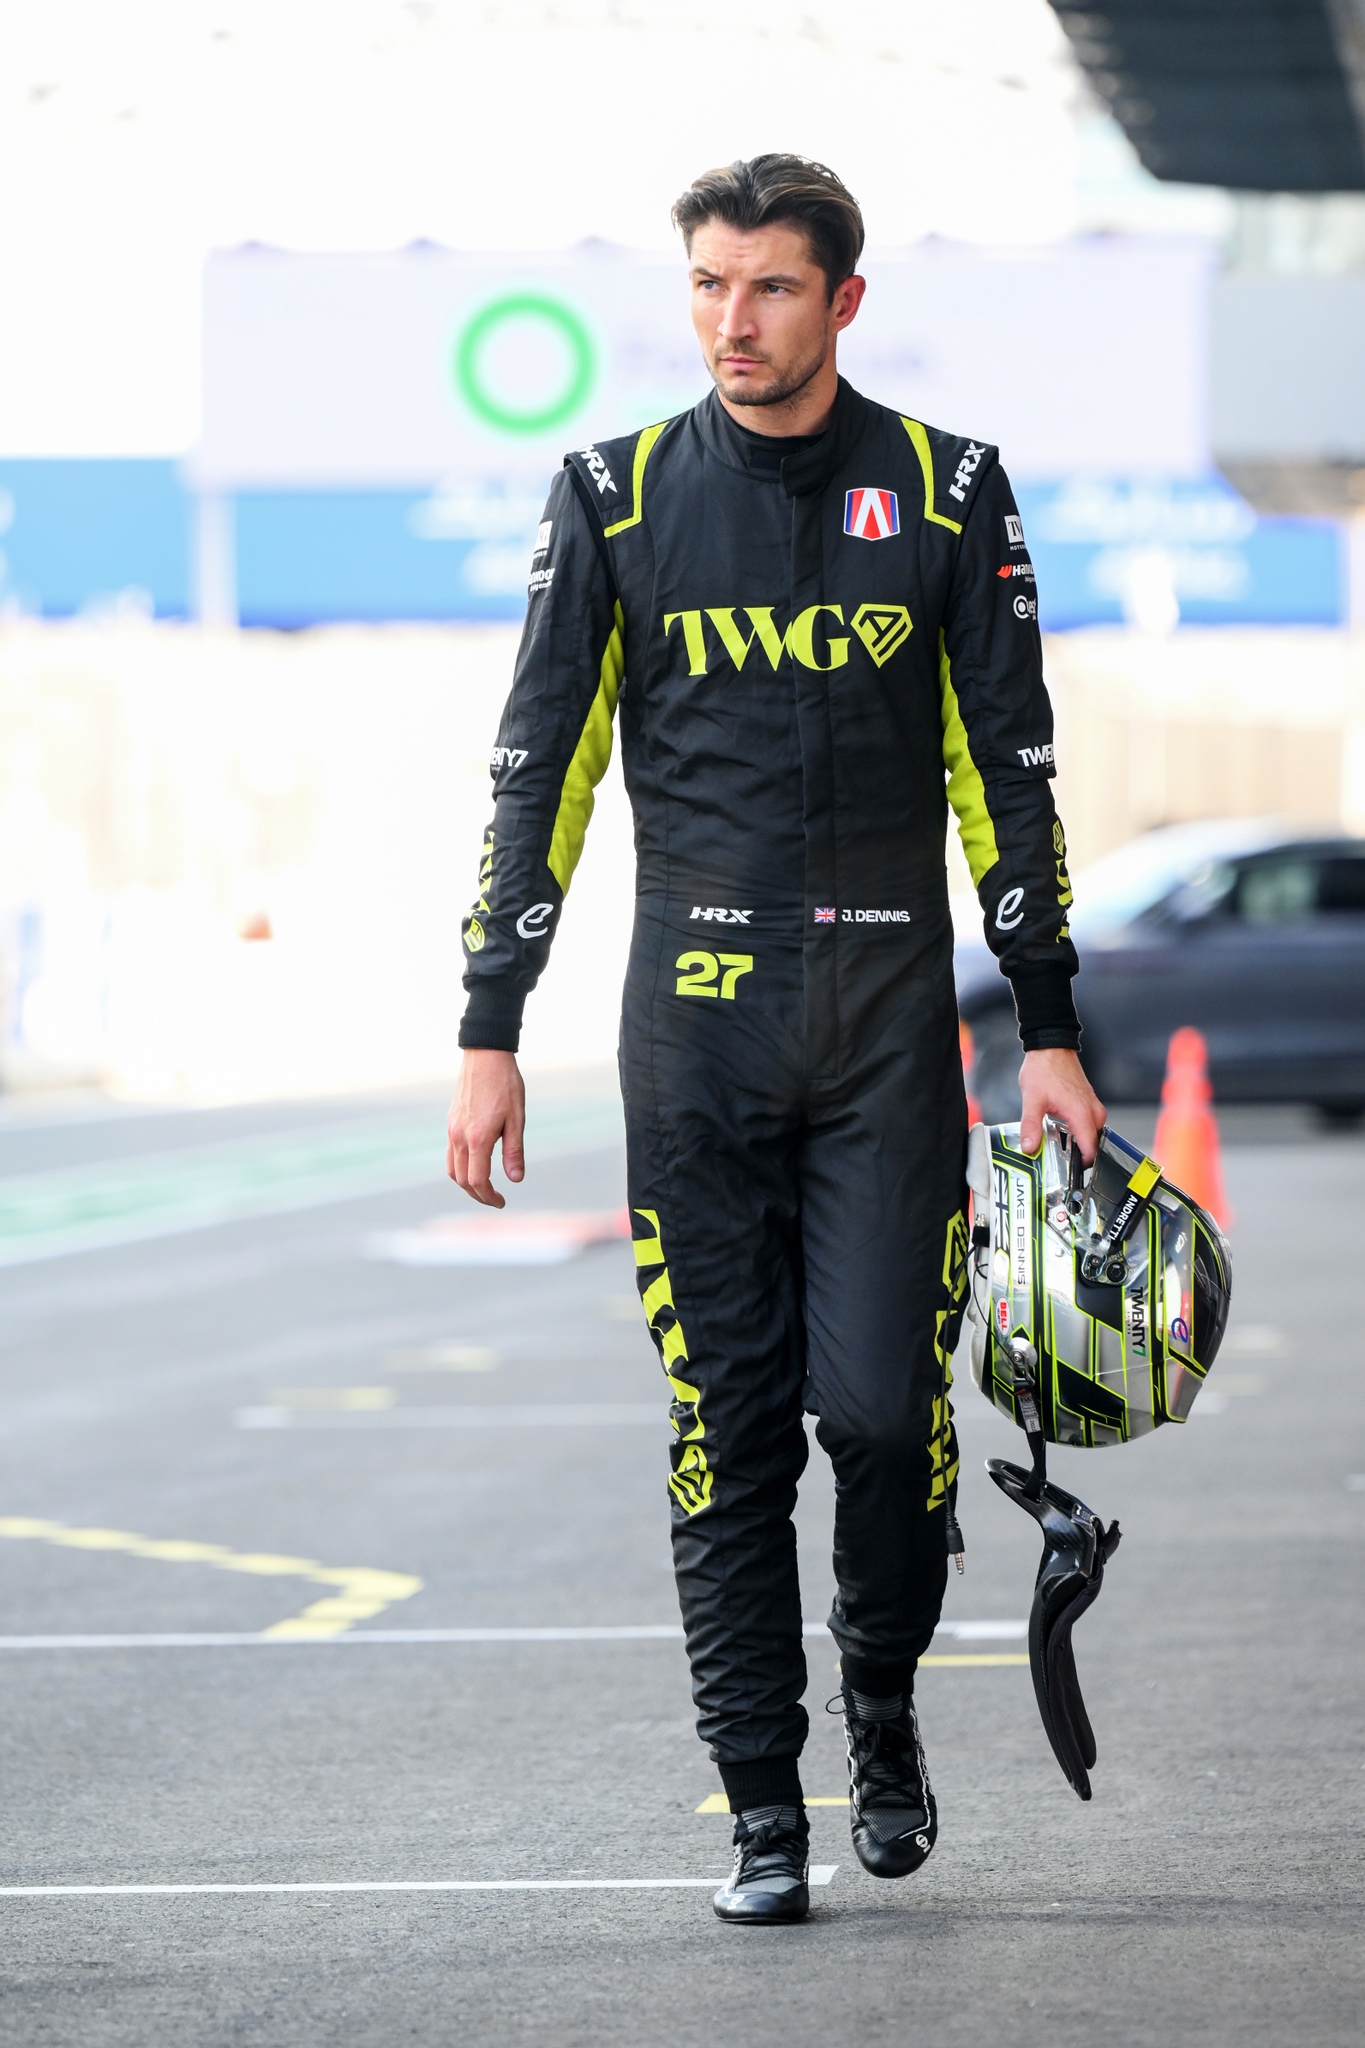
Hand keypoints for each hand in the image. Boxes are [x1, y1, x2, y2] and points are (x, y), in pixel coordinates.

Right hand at [446, 1050, 525, 1206]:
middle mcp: (459, 1137)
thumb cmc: (505, 1085)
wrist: (485, 1056)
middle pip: (462, 1180)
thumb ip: (514, 1151)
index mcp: (478, 1138)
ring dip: (466, 1184)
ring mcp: (452, 1129)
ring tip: (485, 1187)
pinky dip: (459, 1168)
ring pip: (452, 1169)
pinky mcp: (450, 1122)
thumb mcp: (517, 1118)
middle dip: (478, 1195)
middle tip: (496, 1199)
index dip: (489, 1197)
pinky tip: (475, 1166)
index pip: (477, 1181)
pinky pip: (450, 1154)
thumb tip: (515, 1180)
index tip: (502, 1201)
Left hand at [1019, 1047, 1105, 1164]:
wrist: (1052, 1047)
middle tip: (1056, 1160)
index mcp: (1082, 1114)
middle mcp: (1093, 1112)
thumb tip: (1030, 1148)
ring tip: (1055, 1144)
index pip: (1091, 1149)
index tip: (1068, 1172)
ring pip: (1089, 1134)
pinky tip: (1058, 1129)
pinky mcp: (1089, 1103)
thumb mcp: (1032, 1100)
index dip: (1081, 1165)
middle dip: (1076, 1155)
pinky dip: (1075, 1130)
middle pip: (1091, 1144)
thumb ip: (1031, 1126)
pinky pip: (1087, 1124)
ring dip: (1075, 1142)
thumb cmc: (1045, 1069)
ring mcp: (1092, 1107)